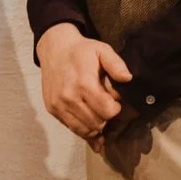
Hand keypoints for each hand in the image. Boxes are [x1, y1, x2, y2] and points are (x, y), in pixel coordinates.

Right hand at [36, 23, 129, 141]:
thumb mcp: (102, 50)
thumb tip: (128, 78)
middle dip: (106, 118)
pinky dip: (82, 128)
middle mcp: (69, 97)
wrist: (54, 49)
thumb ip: (116, 64)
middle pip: (97, 123)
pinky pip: (71, 128)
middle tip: (105, 107)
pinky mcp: (52, 109)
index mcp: (84, 83)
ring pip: (84, 130)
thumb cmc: (81, 51)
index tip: (115, 102)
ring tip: (98, 114)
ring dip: (95, 126)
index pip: (107, 111)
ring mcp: (58, 105)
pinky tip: (88, 121)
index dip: (115, 109)